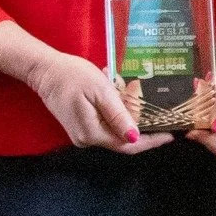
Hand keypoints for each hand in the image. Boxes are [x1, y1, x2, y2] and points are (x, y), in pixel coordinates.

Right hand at [29, 47, 170, 153]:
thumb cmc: (73, 76)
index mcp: (92, 134)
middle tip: (165, 120)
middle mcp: (86, 140)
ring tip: (151, 109)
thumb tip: (134, 137)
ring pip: (115, 133)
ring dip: (132, 122)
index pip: (127, 145)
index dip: (150, 141)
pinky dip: (119, 117)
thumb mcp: (101, 92)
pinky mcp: (80, 126)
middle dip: (144, 132)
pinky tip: (127, 102)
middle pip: (122, 141)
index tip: (170, 134)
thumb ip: (118, 116)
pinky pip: (106, 126)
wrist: (45, 70)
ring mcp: (82, 134)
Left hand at [189, 29, 215, 157]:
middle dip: (197, 126)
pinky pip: (201, 118)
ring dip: (195, 115)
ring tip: (195, 95)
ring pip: (203, 130)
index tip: (193, 126)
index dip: (206, 141)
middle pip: (210, 141)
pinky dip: (195, 108)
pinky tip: (197, 93)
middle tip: (192, 106)